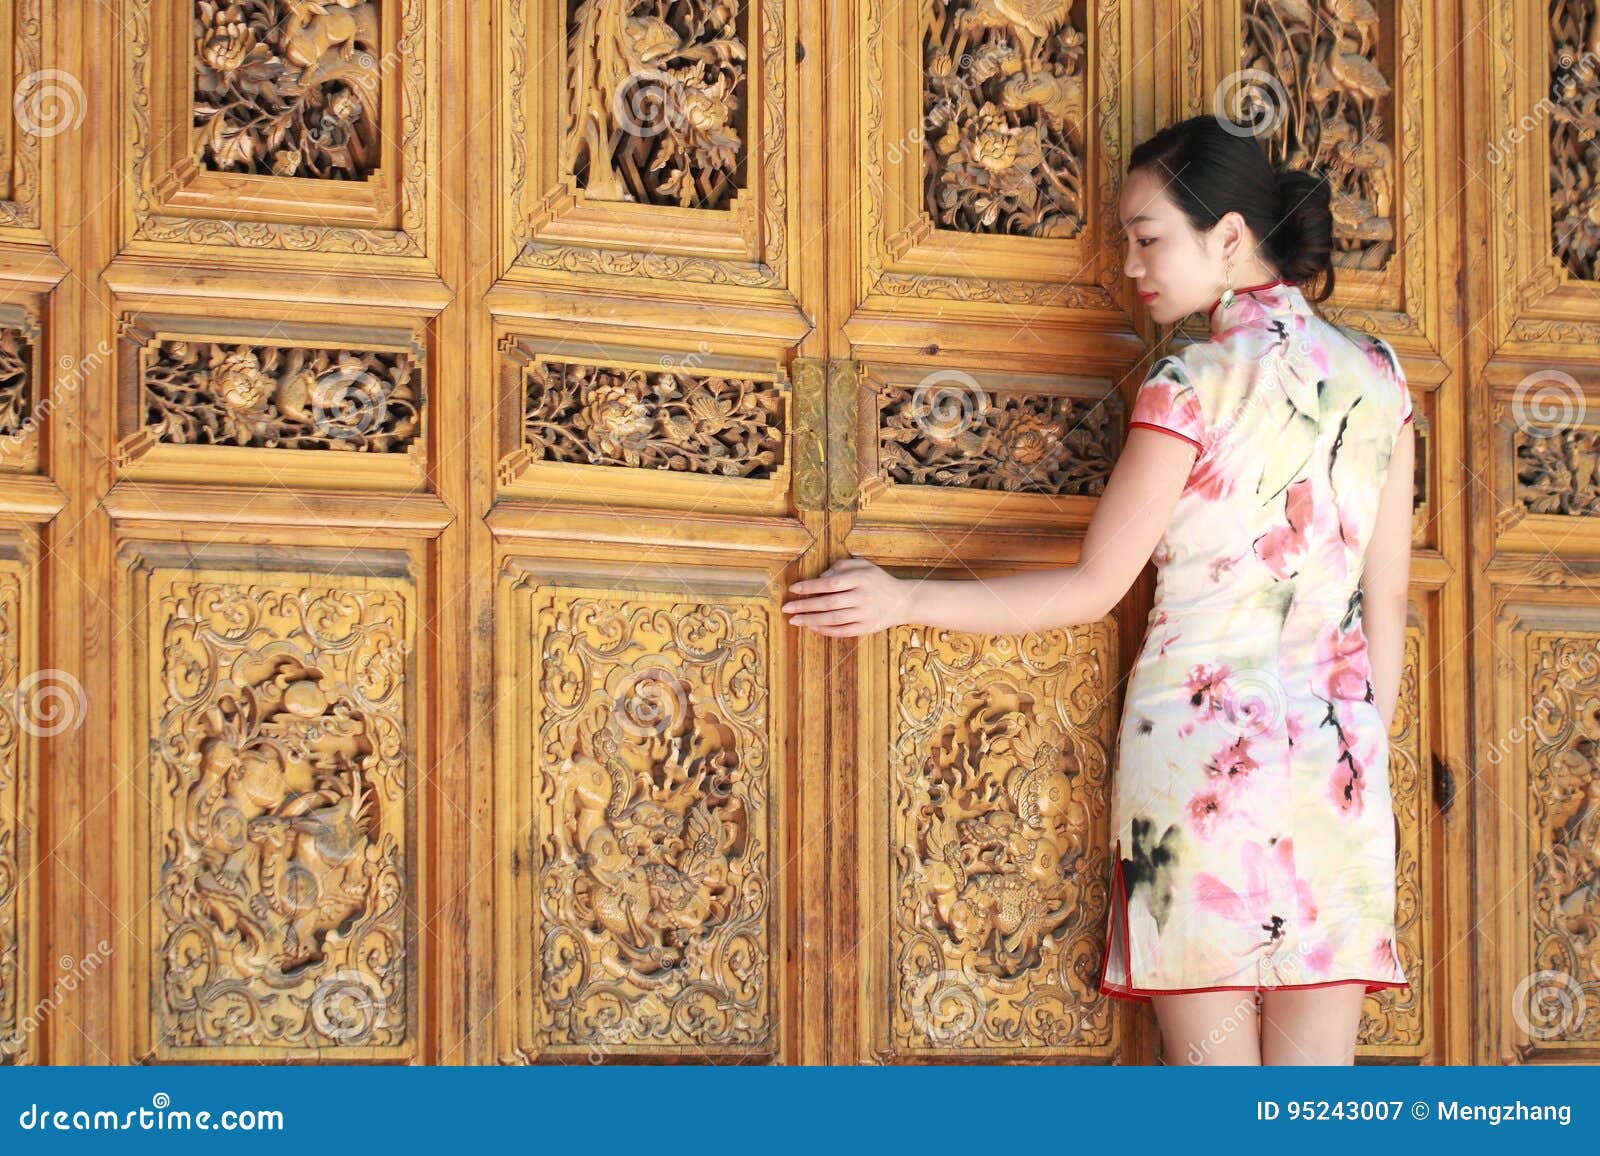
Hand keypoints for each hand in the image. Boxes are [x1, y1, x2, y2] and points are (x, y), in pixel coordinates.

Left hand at [781, 557, 910, 636]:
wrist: (903, 601)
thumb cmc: (878, 580)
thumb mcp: (863, 565)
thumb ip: (841, 566)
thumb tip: (820, 577)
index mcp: (861, 579)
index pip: (830, 583)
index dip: (810, 587)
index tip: (793, 589)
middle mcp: (863, 597)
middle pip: (829, 603)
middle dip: (805, 606)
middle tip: (786, 608)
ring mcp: (865, 614)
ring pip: (833, 619)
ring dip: (811, 620)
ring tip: (794, 620)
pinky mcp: (866, 628)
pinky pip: (842, 631)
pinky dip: (825, 630)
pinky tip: (811, 627)